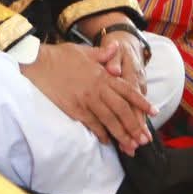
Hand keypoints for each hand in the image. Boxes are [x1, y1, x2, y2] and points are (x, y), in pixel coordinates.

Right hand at [22, 42, 155, 153]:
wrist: (39, 63)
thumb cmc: (61, 56)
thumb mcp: (84, 51)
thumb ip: (102, 54)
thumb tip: (115, 47)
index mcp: (103, 75)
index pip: (127, 90)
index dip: (141, 102)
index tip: (154, 113)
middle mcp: (98, 88)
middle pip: (122, 110)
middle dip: (135, 125)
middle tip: (144, 139)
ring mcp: (87, 100)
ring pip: (109, 120)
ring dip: (122, 134)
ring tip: (131, 146)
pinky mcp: (75, 109)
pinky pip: (92, 124)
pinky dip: (101, 133)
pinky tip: (107, 141)